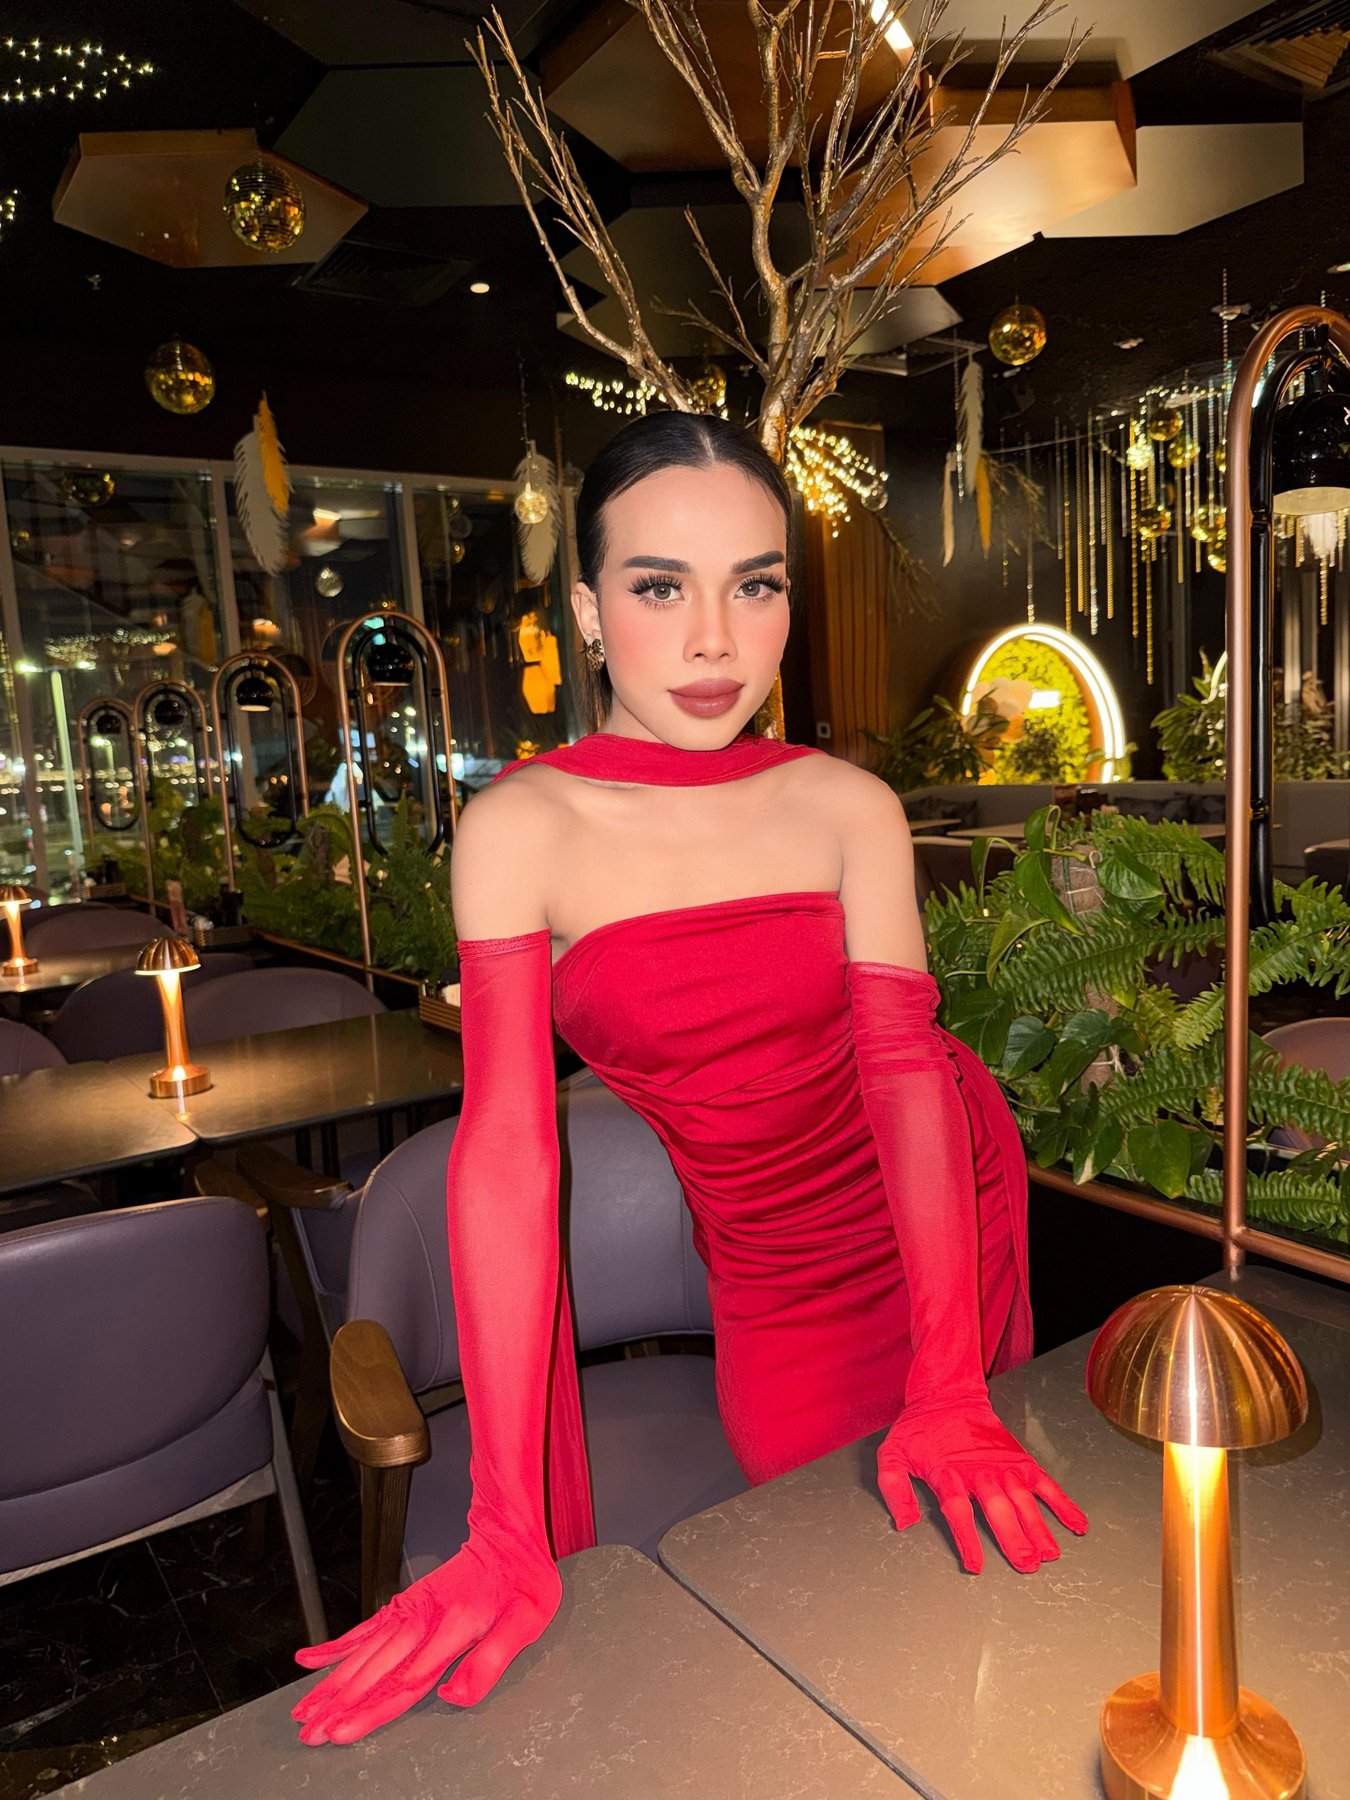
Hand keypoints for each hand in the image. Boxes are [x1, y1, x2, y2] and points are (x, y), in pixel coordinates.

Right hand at [290, 1537, 561, 1744]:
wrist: (508, 1535)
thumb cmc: (522, 1578)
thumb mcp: (525, 1621)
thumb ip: (490, 1661)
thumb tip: (453, 1695)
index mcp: (452, 1628)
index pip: (404, 1679)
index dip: (370, 1709)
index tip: (342, 1731)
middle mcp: (423, 1619)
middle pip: (374, 1671)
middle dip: (338, 1705)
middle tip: (309, 1733)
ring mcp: (409, 1611)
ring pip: (362, 1653)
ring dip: (331, 1683)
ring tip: (302, 1711)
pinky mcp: (405, 1605)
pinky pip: (364, 1627)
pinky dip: (335, 1645)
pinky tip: (310, 1659)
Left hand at [878, 1393, 1087, 1573]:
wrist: (949, 1396)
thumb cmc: (919, 1431)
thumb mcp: (892, 1454)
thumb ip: (894, 1488)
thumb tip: (904, 1524)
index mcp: (948, 1474)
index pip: (958, 1511)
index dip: (967, 1539)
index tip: (975, 1566)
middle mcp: (980, 1472)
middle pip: (998, 1508)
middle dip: (1013, 1537)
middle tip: (1027, 1564)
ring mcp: (1004, 1466)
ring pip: (1023, 1500)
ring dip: (1038, 1527)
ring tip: (1050, 1554)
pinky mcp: (1021, 1460)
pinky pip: (1046, 1483)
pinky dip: (1063, 1503)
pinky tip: (1077, 1524)